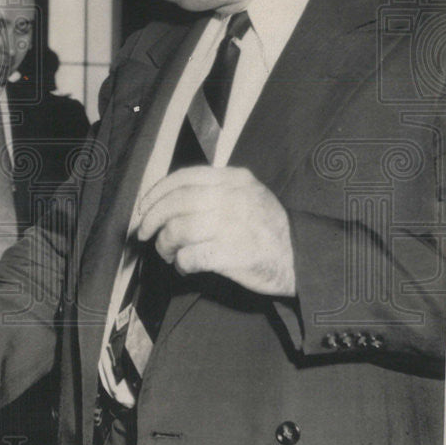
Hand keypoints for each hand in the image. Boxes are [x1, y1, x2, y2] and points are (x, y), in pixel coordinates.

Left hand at [135, 165, 295, 296]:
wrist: (302, 259)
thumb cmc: (267, 229)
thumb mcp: (248, 195)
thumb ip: (215, 191)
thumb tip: (166, 201)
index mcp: (235, 180)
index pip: (184, 178)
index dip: (156, 192)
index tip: (143, 207)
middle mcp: (233, 198)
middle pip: (175, 203)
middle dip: (151, 219)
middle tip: (143, 233)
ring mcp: (234, 226)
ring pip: (178, 230)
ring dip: (164, 244)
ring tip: (168, 254)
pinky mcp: (234, 254)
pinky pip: (190, 257)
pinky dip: (180, 263)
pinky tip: (184, 267)